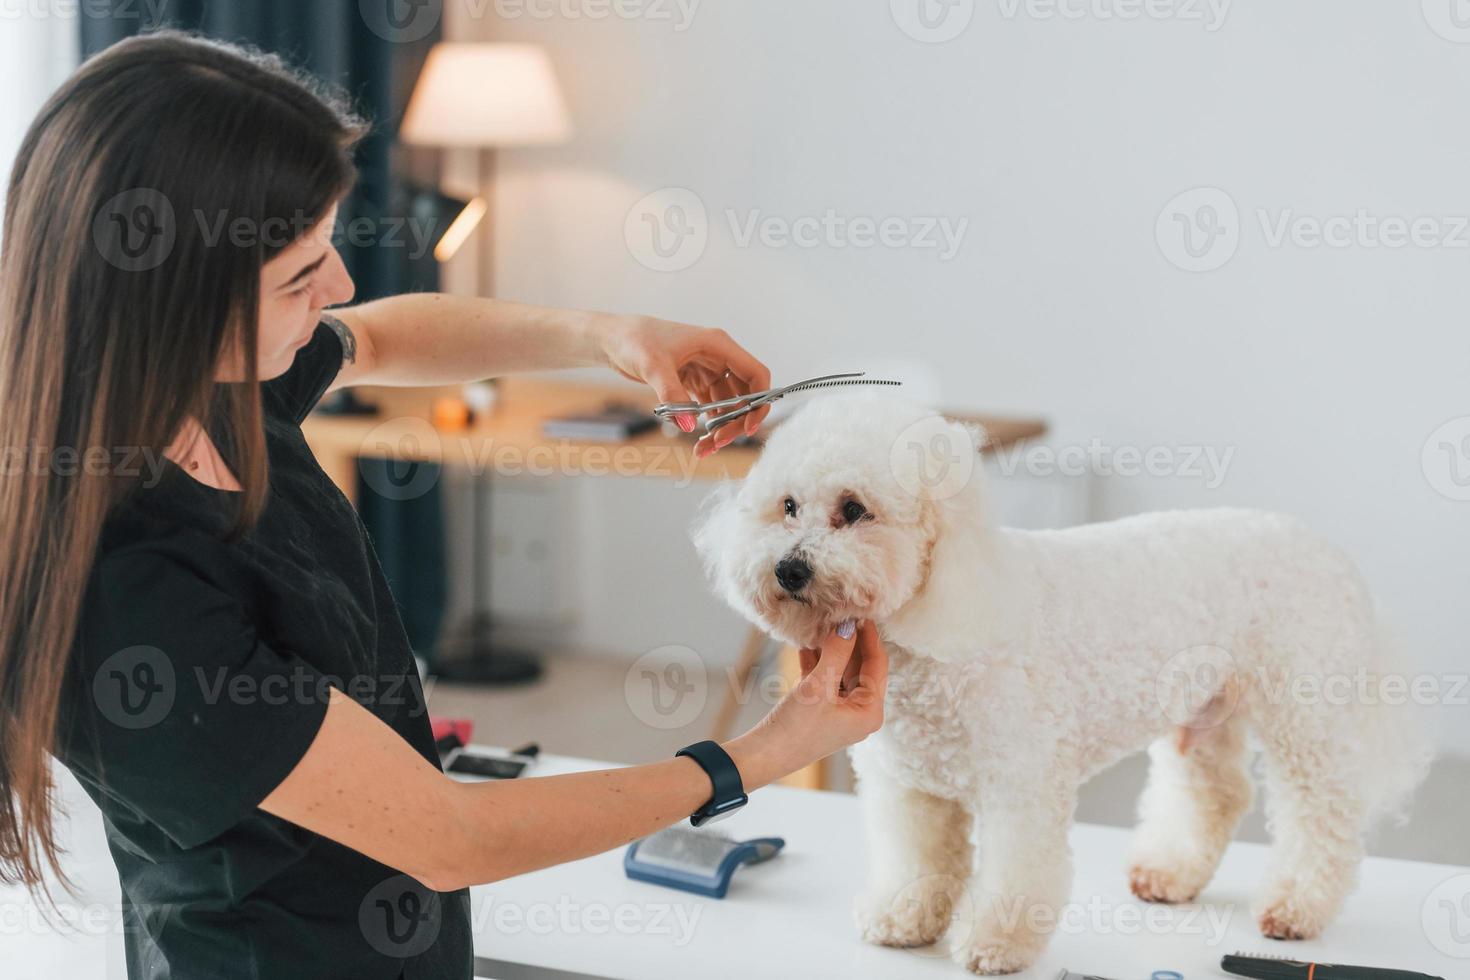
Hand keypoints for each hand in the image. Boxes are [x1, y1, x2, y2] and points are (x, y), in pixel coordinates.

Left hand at [594, 314, 773, 457]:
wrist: (613, 339)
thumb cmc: (634, 340)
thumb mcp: (653, 366)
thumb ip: (672, 394)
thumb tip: (687, 424)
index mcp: (717, 345)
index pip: (755, 374)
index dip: (759, 401)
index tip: (747, 426)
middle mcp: (717, 358)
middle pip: (744, 395)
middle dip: (735, 422)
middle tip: (717, 442)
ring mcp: (707, 371)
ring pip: (727, 405)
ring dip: (721, 428)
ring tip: (703, 449)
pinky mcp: (694, 382)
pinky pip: (710, 408)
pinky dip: (707, 425)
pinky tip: (698, 441)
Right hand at [726, 621, 887, 787]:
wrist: (764, 755)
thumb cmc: (796, 728)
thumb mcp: (818, 686)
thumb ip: (836, 653)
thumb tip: (848, 626)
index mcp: (869, 712)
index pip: (878, 666)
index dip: (869, 638)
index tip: (860, 614)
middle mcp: (860, 713)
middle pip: (860, 668)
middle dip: (848, 642)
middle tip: (838, 616)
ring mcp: (841, 712)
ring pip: (841, 671)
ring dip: (830, 650)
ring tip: (821, 625)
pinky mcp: (821, 711)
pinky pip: (825, 680)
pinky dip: (817, 663)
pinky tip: (806, 644)